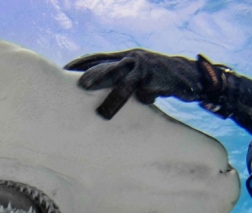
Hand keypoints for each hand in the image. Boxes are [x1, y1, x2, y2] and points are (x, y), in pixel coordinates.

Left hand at [64, 49, 223, 119]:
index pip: (98, 58)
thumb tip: (96, 95)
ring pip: (126, 83)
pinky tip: (148, 101)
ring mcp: (145, 69)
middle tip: (79, 86)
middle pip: (108, 67)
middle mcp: (132, 59)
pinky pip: (147, 93)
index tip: (63, 70)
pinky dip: (146, 98)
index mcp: (124, 58)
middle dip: (93, 76)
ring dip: (114, 99)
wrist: (188, 76)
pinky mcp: (158, 80)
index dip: (81, 64)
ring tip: (104, 114)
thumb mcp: (135, 78)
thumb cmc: (156, 79)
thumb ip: (119, 82)